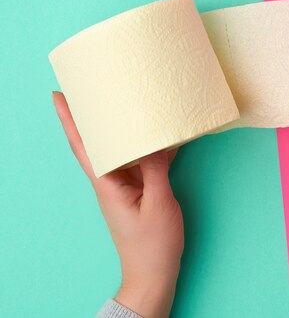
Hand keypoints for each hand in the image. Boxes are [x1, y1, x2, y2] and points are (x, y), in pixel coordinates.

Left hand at [52, 92, 182, 317]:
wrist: (153, 273)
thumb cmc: (152, 244)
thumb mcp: (158, 204)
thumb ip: (155, 169)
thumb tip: (153, 140)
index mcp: (108, 183)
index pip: (83, 146)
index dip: (70, 120)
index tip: (58, 95)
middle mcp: (111, 181)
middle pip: (93, 142)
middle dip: (86, 115)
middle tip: (87, 87)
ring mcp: (124, 185)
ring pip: (115, 148)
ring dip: (114, 126)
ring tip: (119, 102)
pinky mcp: (138, 189)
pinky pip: (136, 158)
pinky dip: (142, 143)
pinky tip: (153, 133)